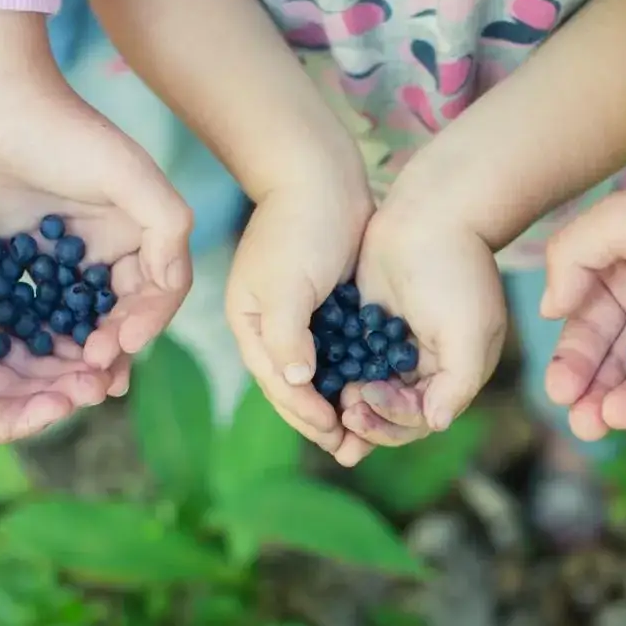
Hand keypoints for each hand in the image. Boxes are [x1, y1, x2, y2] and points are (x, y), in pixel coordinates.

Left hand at [0, 5, 192, 383]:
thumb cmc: (65, 132)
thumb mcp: (130, 174)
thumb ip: (167, 226)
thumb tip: (175, 284)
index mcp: (142, 230)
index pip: (160, 290)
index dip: (148, 321)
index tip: (122, 345)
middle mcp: (110, 246)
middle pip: (124, 311)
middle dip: (117, 345)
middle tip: (98, 375)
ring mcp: (68, 253)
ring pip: (83, 316)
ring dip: (82, 350)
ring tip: (74, 381)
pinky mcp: (25, 255)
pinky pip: (40, 305)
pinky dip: (42, 334)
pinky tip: (35, 360)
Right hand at [0, 141, 112, 444]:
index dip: (25, 419)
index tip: (62, 403)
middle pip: (23, 391)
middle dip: (61, 391)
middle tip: (101, 383)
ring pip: (42, 356)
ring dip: (73, 362)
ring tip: (107, 357)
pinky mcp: (7, 287)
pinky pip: (48, 316)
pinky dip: (73, 323)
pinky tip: (102, 320)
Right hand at [225, 180, 374, 460]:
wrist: (321, 173)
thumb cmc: (299, 225)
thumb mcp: (286, 281)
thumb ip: (286, 334)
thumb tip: (296, 380)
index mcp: (250, 324)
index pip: (276, 383)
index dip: (306, 414)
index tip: (337, 435)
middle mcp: (271, 327)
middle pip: (295, 387)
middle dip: (322, 421)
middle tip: (353, 452)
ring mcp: (299, 317)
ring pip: (319, 375)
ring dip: (340, 404)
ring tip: (365, 434)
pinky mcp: (327, 305)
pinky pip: (339, 352)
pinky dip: (353, 375)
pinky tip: (376, 390)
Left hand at [338, 205, 506, 464]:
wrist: (430, 213)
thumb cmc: (455, 272)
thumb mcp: (469, 331)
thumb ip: (458, 382)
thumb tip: (438, 424)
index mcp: (455, 373)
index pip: (420, 418)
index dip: (392, 419)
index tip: (366, 397)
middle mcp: (427, 366)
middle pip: (392, 413)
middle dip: (368, 419)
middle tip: (344, 410)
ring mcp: (397, 346)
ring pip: (368, 390)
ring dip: (349, 402)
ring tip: (329, 399)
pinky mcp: (370, 325)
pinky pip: (351, 360)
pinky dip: (337, 373)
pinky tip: (317, 374)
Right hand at [539, 178, 625, 443]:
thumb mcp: (618, 221)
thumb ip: (570, 258)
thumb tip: (549, 310)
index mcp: (624, 282)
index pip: (587, 332)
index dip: (571, 365)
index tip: (561, 393)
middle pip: (617, 368)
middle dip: (595, 397)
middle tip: (587, 425)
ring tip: (620, 425)